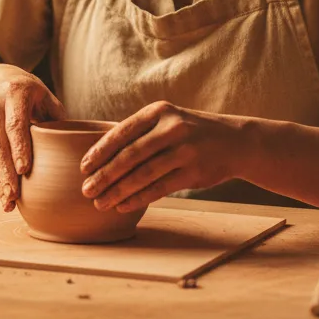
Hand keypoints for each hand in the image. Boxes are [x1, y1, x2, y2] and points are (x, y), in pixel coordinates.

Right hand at [0, 65, 65, 212]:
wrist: (0, 81)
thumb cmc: (34, 96)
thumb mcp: (47, 100)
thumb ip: (58, 121)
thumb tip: (78, 150)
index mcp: (15, 92)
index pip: (16, 123)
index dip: (19, 147)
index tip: (23, 169)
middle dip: (6, 171)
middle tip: (14, 196)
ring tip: (9, 202)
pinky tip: (3, 195)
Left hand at [79, 102, 249, 212]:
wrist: (235, 141)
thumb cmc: (189, 132)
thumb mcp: (167, 121)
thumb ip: (139, 133)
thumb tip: (99, 154)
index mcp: (158, 112)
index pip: (121, 132)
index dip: (99, 151)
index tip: (83, 167)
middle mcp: (171, 128)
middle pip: (129, 156)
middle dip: (104, 175)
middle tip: (86, 190)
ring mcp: (184, 151)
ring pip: (142, 175)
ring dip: (117, 191)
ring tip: (99, 203)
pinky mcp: (194, 172)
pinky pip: (159, 188)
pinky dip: (138, 199)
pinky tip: (122, 206)